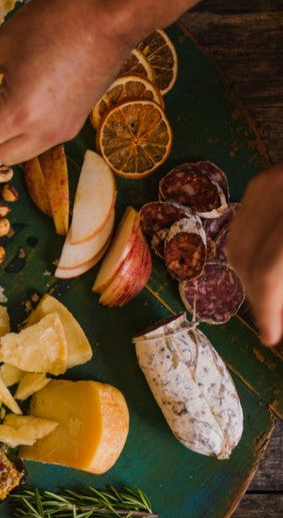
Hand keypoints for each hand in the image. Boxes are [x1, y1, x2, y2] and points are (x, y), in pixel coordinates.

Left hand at [0, 0, 133, 165]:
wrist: (115, 14)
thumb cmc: (57, 21)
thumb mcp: (0, 43)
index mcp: (20, 114)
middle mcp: (42, 135)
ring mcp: (60, 134)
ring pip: (11, 156)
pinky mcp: (72, 127)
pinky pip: (31, 144)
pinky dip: (10, 135)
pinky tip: (4, 104)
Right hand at [224, 164, 282, 345]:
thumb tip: (278, 319)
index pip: (269, 268)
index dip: (267, 309)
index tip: (273, 336)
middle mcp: (278, 190)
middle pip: (247, 257)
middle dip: (257, 295)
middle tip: (273, 321)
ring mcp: (270, 181)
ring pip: (239, 244)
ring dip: (252, 278)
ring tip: (271, 297)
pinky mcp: (266, 181)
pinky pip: (244, 227)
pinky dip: (253, 254)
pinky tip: (270, 271)